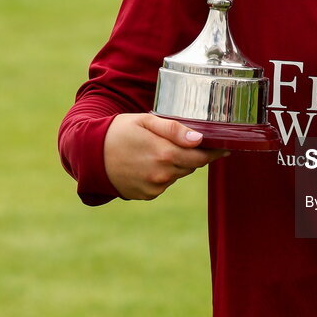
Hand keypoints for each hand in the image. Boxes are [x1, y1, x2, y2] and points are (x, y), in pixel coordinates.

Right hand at [103, 113, 228, 200]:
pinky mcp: (146, 195)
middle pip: (192, 166)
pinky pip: (164, 183)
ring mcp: (154, 187)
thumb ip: (174, 129)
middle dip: (195, 155)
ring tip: (161, 148)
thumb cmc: (121, 131)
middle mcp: (162, 174)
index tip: (225, 146)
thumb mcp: (147, 122)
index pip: (201, 157)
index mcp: (165, 154)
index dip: (214, 151)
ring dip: (177, 163)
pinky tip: (149, 162)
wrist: (91, 153)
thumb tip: (200, 139)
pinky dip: (163, 173)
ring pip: (178, 174)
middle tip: (191, 142)